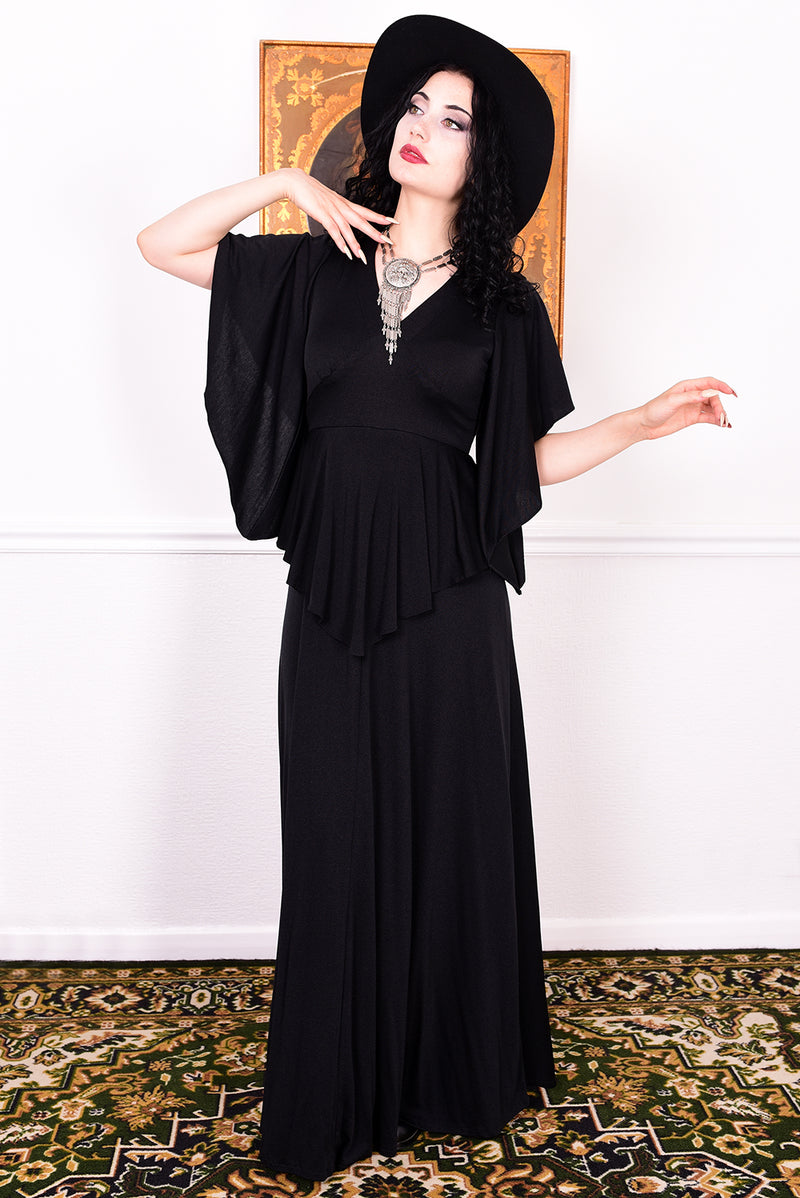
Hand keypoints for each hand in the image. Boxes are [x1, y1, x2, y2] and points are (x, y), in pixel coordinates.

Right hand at [279, 168, 395, 262]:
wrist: (296, 182)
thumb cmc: (311, 192)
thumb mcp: (329, 201)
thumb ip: (337, 209)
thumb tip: (343, 219)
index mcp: (345, 203)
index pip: (366, 211)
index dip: (380, 217)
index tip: (393, 222)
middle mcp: (341, 207)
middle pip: (362, 221)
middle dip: (375, 232)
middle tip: (387, 242)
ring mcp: (332, 210)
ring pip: (348, 229)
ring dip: (355, 243)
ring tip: (363, 256)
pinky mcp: (322, 214)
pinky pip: (333, 230)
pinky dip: (339, 241)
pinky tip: (344, 251)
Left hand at [638, 377, 736, 440]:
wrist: (645, 425)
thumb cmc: (654, 410)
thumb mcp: (672, 401)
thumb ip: (691, 397)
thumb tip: (707, 393)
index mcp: (687, 386)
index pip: (709, 383)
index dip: (722, 386)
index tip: (731, 393)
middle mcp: (692, 395)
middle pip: (713, 397)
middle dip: (719, 406)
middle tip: (721, 417)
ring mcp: (693, 406)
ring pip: (712, 407)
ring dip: (720, 414)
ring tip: (723, 422)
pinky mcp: (692, 418)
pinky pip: (708, 417)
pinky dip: (716, 420)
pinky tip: (723, 425)